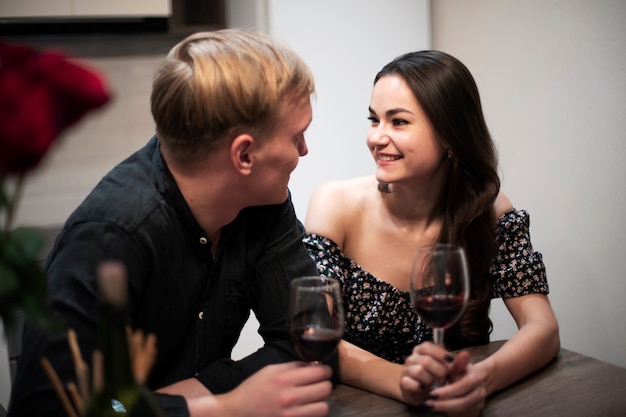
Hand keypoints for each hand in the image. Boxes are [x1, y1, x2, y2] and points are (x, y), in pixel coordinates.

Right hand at [206, 361, 332, 416]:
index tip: (323, 371)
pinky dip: (312, 413)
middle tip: (320, 384)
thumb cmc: (251, 392)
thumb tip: (311, 365)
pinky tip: (306, 409)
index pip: (319, 372)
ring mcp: (291, 415)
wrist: (236, 413)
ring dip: (320, 402)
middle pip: (325, 389)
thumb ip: (291, 367)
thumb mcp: (269, 371)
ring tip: (313, 399)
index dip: (324, 370)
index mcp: (283, 379)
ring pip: (324, 407)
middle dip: (324, 384)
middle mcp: (289, 398)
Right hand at [399, 342, 451, 405]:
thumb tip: (466, 354)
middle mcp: (412, 358)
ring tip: (434, 384)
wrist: (419, 392)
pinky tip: (425, 389)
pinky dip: (421, 388)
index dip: (441, 356)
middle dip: (439, 372)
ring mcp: (406, 369)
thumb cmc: (435, 377)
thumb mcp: (446, 370)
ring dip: (430, 380)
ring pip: (419, 371)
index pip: (428, 347)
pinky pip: (411, 383)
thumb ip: (456, 364)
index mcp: (421, 350)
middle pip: (426, 360)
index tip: (450, 365)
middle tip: (445, 378)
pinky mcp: (403, 382)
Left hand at [424, 349, 487, 416]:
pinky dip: (450, 413)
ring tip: (431, 406)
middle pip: (463, 402)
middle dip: (444, 404)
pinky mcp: (476, 411)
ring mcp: (479, 403)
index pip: (462, 387)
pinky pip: (462, 414)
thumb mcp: (459, 364)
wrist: (479, 379)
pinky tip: (439, 409)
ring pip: (462, 410)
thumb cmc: (463, 371)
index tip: (432, 393)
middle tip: (428, 403)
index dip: (447, 392)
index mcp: (476, 378)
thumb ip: (457, 362)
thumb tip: (460, 354)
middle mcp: (480, 392)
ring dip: (446, 409)